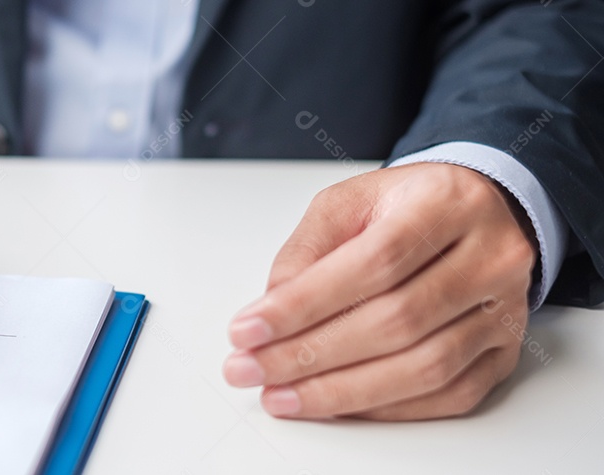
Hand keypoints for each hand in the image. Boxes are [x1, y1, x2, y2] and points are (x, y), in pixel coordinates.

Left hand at [223, 162, 535, 419]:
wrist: (476, 213)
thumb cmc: (406, 207)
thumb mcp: (348, 203)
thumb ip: (305, 251)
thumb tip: (271, 312)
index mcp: (447, 203)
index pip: (374, 262)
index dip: (305, 303)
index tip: (249, 330)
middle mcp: (489, 256)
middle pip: (397, 320)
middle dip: (311, 354)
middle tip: (252, 369)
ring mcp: (504, 308)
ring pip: (425, 366)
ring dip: (342, 391)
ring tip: (283, 394)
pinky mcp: (504, 352)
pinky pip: (448, 394)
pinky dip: (385, 407)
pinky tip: (337, 403)